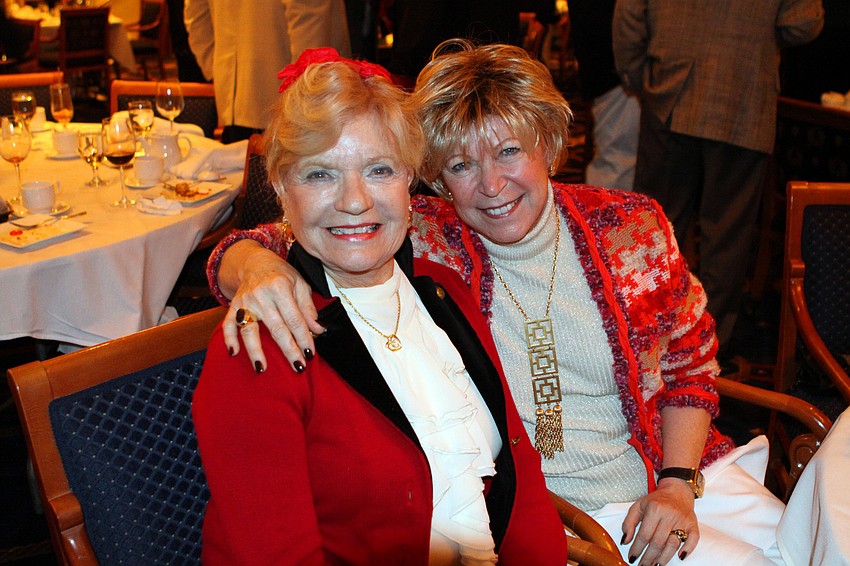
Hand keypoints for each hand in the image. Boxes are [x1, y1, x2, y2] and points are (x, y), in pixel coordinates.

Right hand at [223, 245, 323, 372]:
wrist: (254, 261)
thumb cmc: (281, 274)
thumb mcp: (300, 284)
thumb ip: (308, 308)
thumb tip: (318, 330)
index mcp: (280, 287)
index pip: (295, 318)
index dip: (303, 337)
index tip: (310, 353)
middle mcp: (261, 295)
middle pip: (276, 328)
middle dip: (288, 349)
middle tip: (298, 367)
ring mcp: (245, 301)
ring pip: (250, 330)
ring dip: (256, 350)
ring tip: (262, 368)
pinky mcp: (233, 306)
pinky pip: (229, 324)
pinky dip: (228, 338)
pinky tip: (234, 353)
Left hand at [621, 480, 698, 564]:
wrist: (677, 491)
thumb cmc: (656, 501)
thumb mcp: (638, 506)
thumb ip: (628, 522)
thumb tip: (625, 541)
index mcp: (654, 509)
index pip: (644, 534)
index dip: (637, 548)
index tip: (632, 557)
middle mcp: (669, 515)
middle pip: (658, 542)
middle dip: (649, 557)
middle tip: (643, 565)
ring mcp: (682, 520)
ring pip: (673, 543)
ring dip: (665, 557)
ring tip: (657, 565)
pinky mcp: (693, 524)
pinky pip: (693, 539)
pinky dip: (688, 549)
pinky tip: (680, 556)